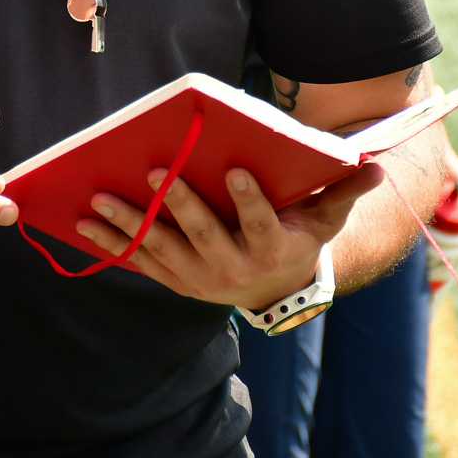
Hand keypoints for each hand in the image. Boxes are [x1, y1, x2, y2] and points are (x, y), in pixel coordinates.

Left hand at [77, 162, 383, 309]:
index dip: (249, 200)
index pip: (261, 224)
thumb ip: (342, 192)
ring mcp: (199, 278)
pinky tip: (84, 222)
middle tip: (155, 173)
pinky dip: (110, 243)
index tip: (236, 170)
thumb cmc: (298, 238)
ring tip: (100, 196)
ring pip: (161, 250)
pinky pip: (138, 261)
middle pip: (203, 236)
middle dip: (178, 206)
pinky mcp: (174, 280)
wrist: (274, 291)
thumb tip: (373, 166)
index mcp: (270, 249)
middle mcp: (233, 269)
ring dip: (129, 223)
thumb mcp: (323, 219)